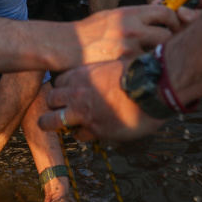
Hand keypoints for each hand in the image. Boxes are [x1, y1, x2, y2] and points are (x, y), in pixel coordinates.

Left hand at [39, 59, 166, 141]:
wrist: (151, 86)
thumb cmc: (139, 73)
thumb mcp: (113, 66)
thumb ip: (101, 74)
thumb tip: (104, 79)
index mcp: (82, 73)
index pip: (59, 81)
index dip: (62, 88)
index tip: (67, 93)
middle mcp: (77, 92)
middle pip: (50, 100)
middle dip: (54, 106)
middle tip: (61, 111)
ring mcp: (82, 112)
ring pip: (52, 122)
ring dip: (56, 125)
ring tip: (63, 127)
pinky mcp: (95, 128)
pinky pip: (79, 136)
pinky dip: (83, 135)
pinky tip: (91, 133)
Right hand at [71, 4, 180, 64]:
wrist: (69, 45)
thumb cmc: (92, 30)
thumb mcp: (115, 14)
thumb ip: (139, 13)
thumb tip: (161, 3)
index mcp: (131, 13)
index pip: (165, 11)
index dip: (175, 19)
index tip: (174, 25)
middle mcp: (132, 29)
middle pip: (168, 34)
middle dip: (172, 40)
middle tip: (170, 45)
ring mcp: (129, 48)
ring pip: (158, 52)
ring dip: (160, 54)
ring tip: (156, 57)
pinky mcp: (124, 64)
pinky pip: (144, 64)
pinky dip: (146, 65)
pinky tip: (142, 67)